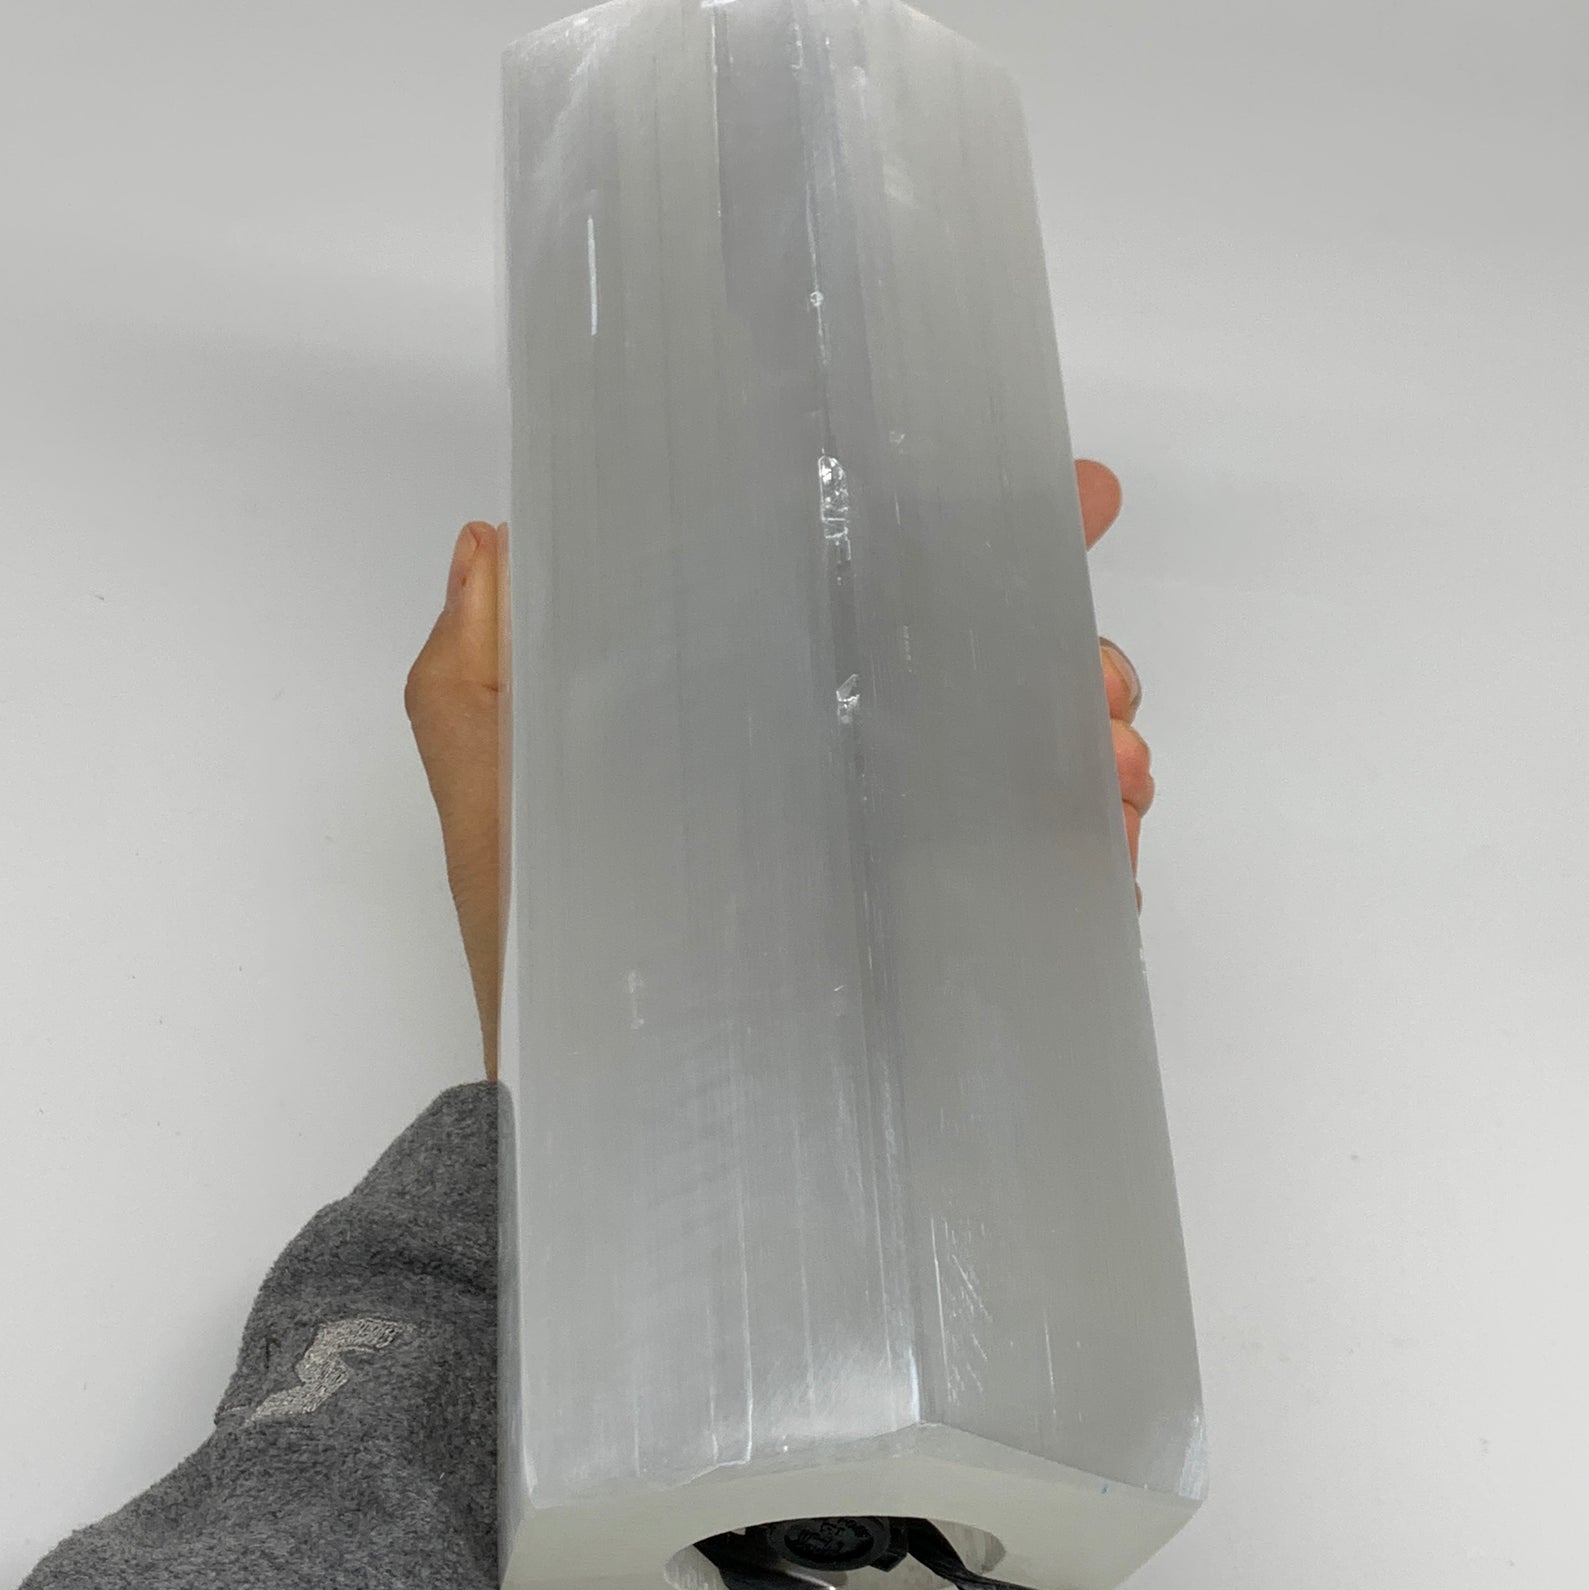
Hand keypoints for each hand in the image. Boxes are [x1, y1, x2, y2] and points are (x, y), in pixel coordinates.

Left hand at [404, 459, 1152, 1081]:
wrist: (586, 1096)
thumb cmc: (535, 930)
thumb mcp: (489, 782)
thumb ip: (481, 658)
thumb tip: (492, 537)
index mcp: (755, 692)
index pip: (874, 580)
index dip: (979, 524)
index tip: (1077, 493)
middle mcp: (835, 755)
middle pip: (983, 657)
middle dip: (1067, 640)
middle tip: (1095, 668)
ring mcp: (893, 841)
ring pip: (1032, 752)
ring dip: (1090, 735)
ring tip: (1106, 754)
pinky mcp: (932, 926)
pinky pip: (1041, 866)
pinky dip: (1094, 838)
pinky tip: (1107, 827)